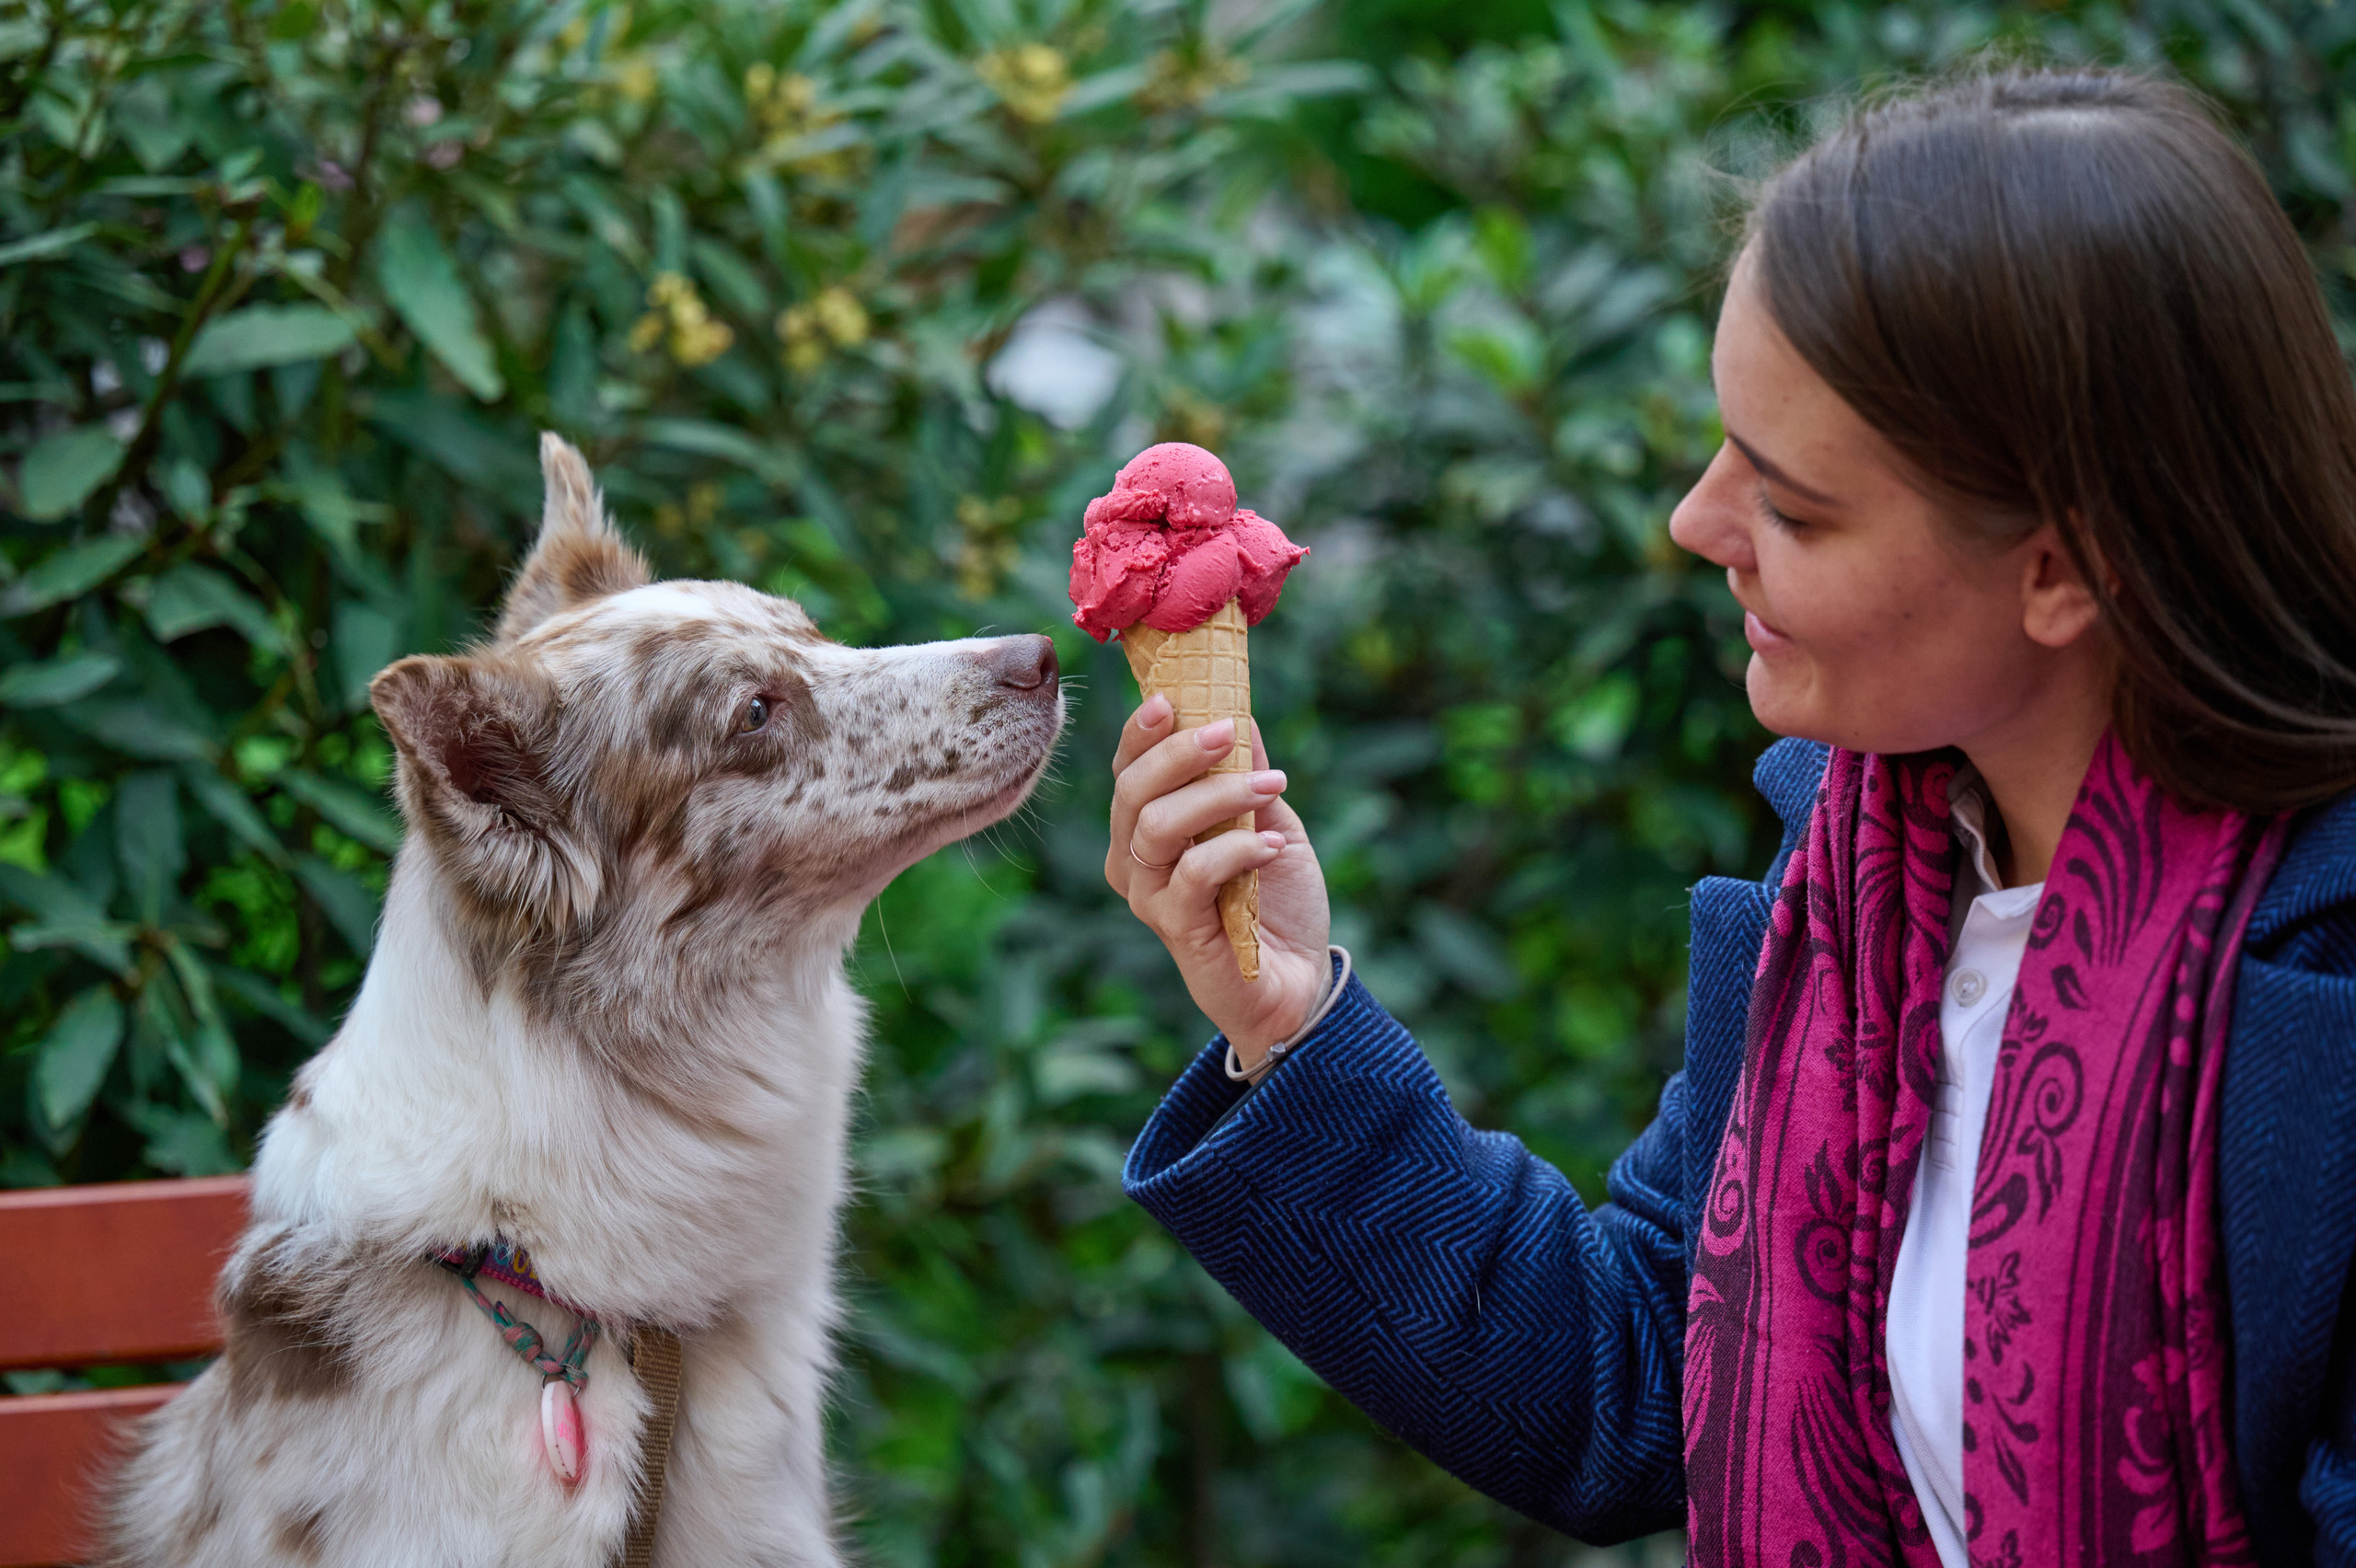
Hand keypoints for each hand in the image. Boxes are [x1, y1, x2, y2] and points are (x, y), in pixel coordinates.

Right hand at [1106, 693, 1332, 1065]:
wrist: (1299, 981)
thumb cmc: (1277, 901)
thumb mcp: (1271, 821)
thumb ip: (1249, 774)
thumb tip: (1241, 714)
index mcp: (1146, 829)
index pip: (1127, 771)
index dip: (1142, 732)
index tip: (1174, 698)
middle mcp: (1133, 862)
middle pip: (1131, 791)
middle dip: (1178, 753)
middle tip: (1227, 732)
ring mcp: (1150, 898)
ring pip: (1156, 826)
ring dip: (1217, 795)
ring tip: (1270, 786)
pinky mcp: (1175, 929)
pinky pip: (1193, 874)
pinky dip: (1236, 849)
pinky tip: (1272, 845)